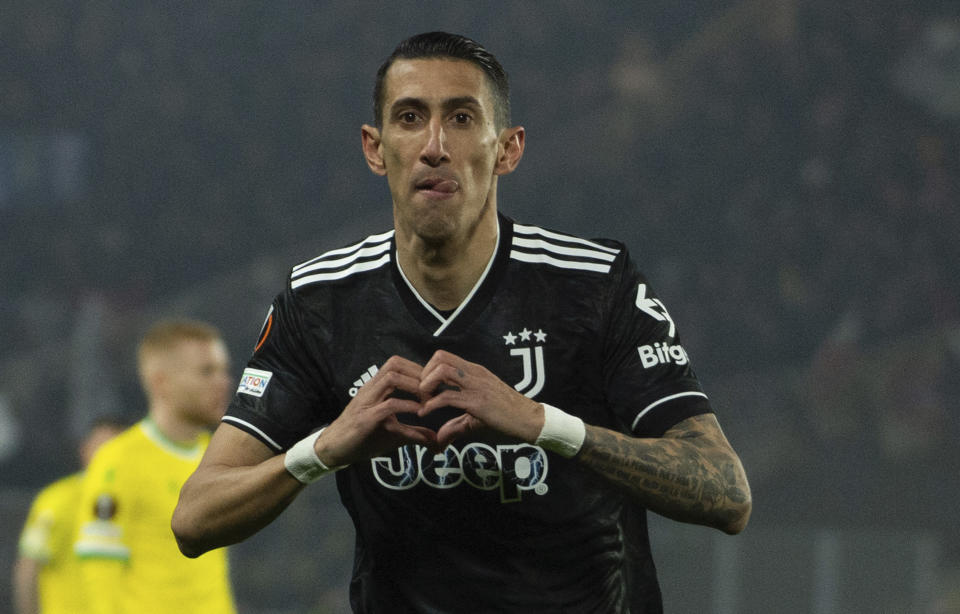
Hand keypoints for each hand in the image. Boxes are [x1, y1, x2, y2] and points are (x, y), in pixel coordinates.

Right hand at [315, 356, 437, 465]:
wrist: (333, 449)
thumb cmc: (362, 438)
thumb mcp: (392, 432)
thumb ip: (413, 432)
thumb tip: (436, 440)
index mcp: (375, 387)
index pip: (396, 363)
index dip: (418, 368)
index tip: (434, 383)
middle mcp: (370, 389)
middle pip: (395, 364)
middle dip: (419, 373)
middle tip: (435, 388)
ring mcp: (367, 402)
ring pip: (391, 378)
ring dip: (414, 385)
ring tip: (428, 399)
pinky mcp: (366, 419)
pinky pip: (389, 405)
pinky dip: (407, 406)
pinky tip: (419, 412)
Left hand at [418, 350, 543, 448]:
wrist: (530, 421)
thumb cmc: (507, 417)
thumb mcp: (478, 415)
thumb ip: (456, 424)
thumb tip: (439, 440)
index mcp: (475, 372)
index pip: (444, 357)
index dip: (428, 370)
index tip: (425, 389)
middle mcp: (475, 374)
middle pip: (440, 357)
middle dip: (424, 374)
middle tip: (422, 393)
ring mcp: (477, 386)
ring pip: (443, 371)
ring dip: (426, 385)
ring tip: (423, 400)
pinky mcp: (478, 402)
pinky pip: (449, 396)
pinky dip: (432, 404)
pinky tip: (426, 413)